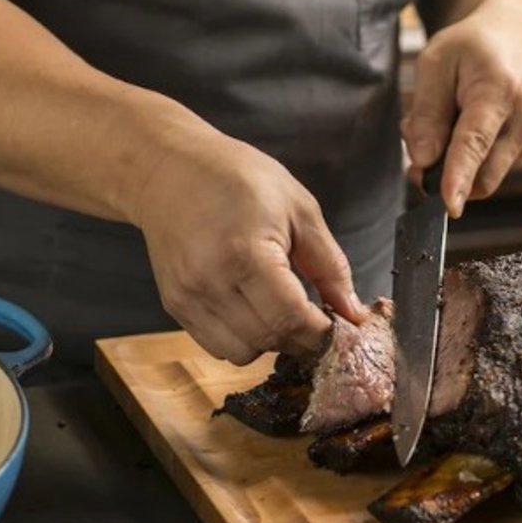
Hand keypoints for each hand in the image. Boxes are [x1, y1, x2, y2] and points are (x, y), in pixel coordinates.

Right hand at [134, 131, 367, 363]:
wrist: (169, 170)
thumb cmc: (236, 178)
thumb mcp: (299, 209)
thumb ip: (330, 266)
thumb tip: (352, 314)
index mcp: (246, 254)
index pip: (292, 320)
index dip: (323, 335)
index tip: (341, 331)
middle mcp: (211, 282)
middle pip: (268, 341)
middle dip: (301, 340)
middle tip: (318, 320)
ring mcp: (188, 297)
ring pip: (242, 353)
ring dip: (270, 342)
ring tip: (282, 311)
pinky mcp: (175, 306)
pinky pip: (217, 345)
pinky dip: (243, 338)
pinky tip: (253, 309)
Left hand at [402, 0, 521, 217]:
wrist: (518, 36)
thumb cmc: (472, 47)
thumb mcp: (435, 62)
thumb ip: (426, 112)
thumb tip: (422, 160)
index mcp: (499, 91)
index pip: (475, 142)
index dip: (459, 175)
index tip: (450, 205)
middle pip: (481, 175)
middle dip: (442, 175)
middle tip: (417, 139)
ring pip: (482, 178)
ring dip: (452, 166)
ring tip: (441, 122)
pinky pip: (488, 171)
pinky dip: (466, 161)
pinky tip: (460, 127)